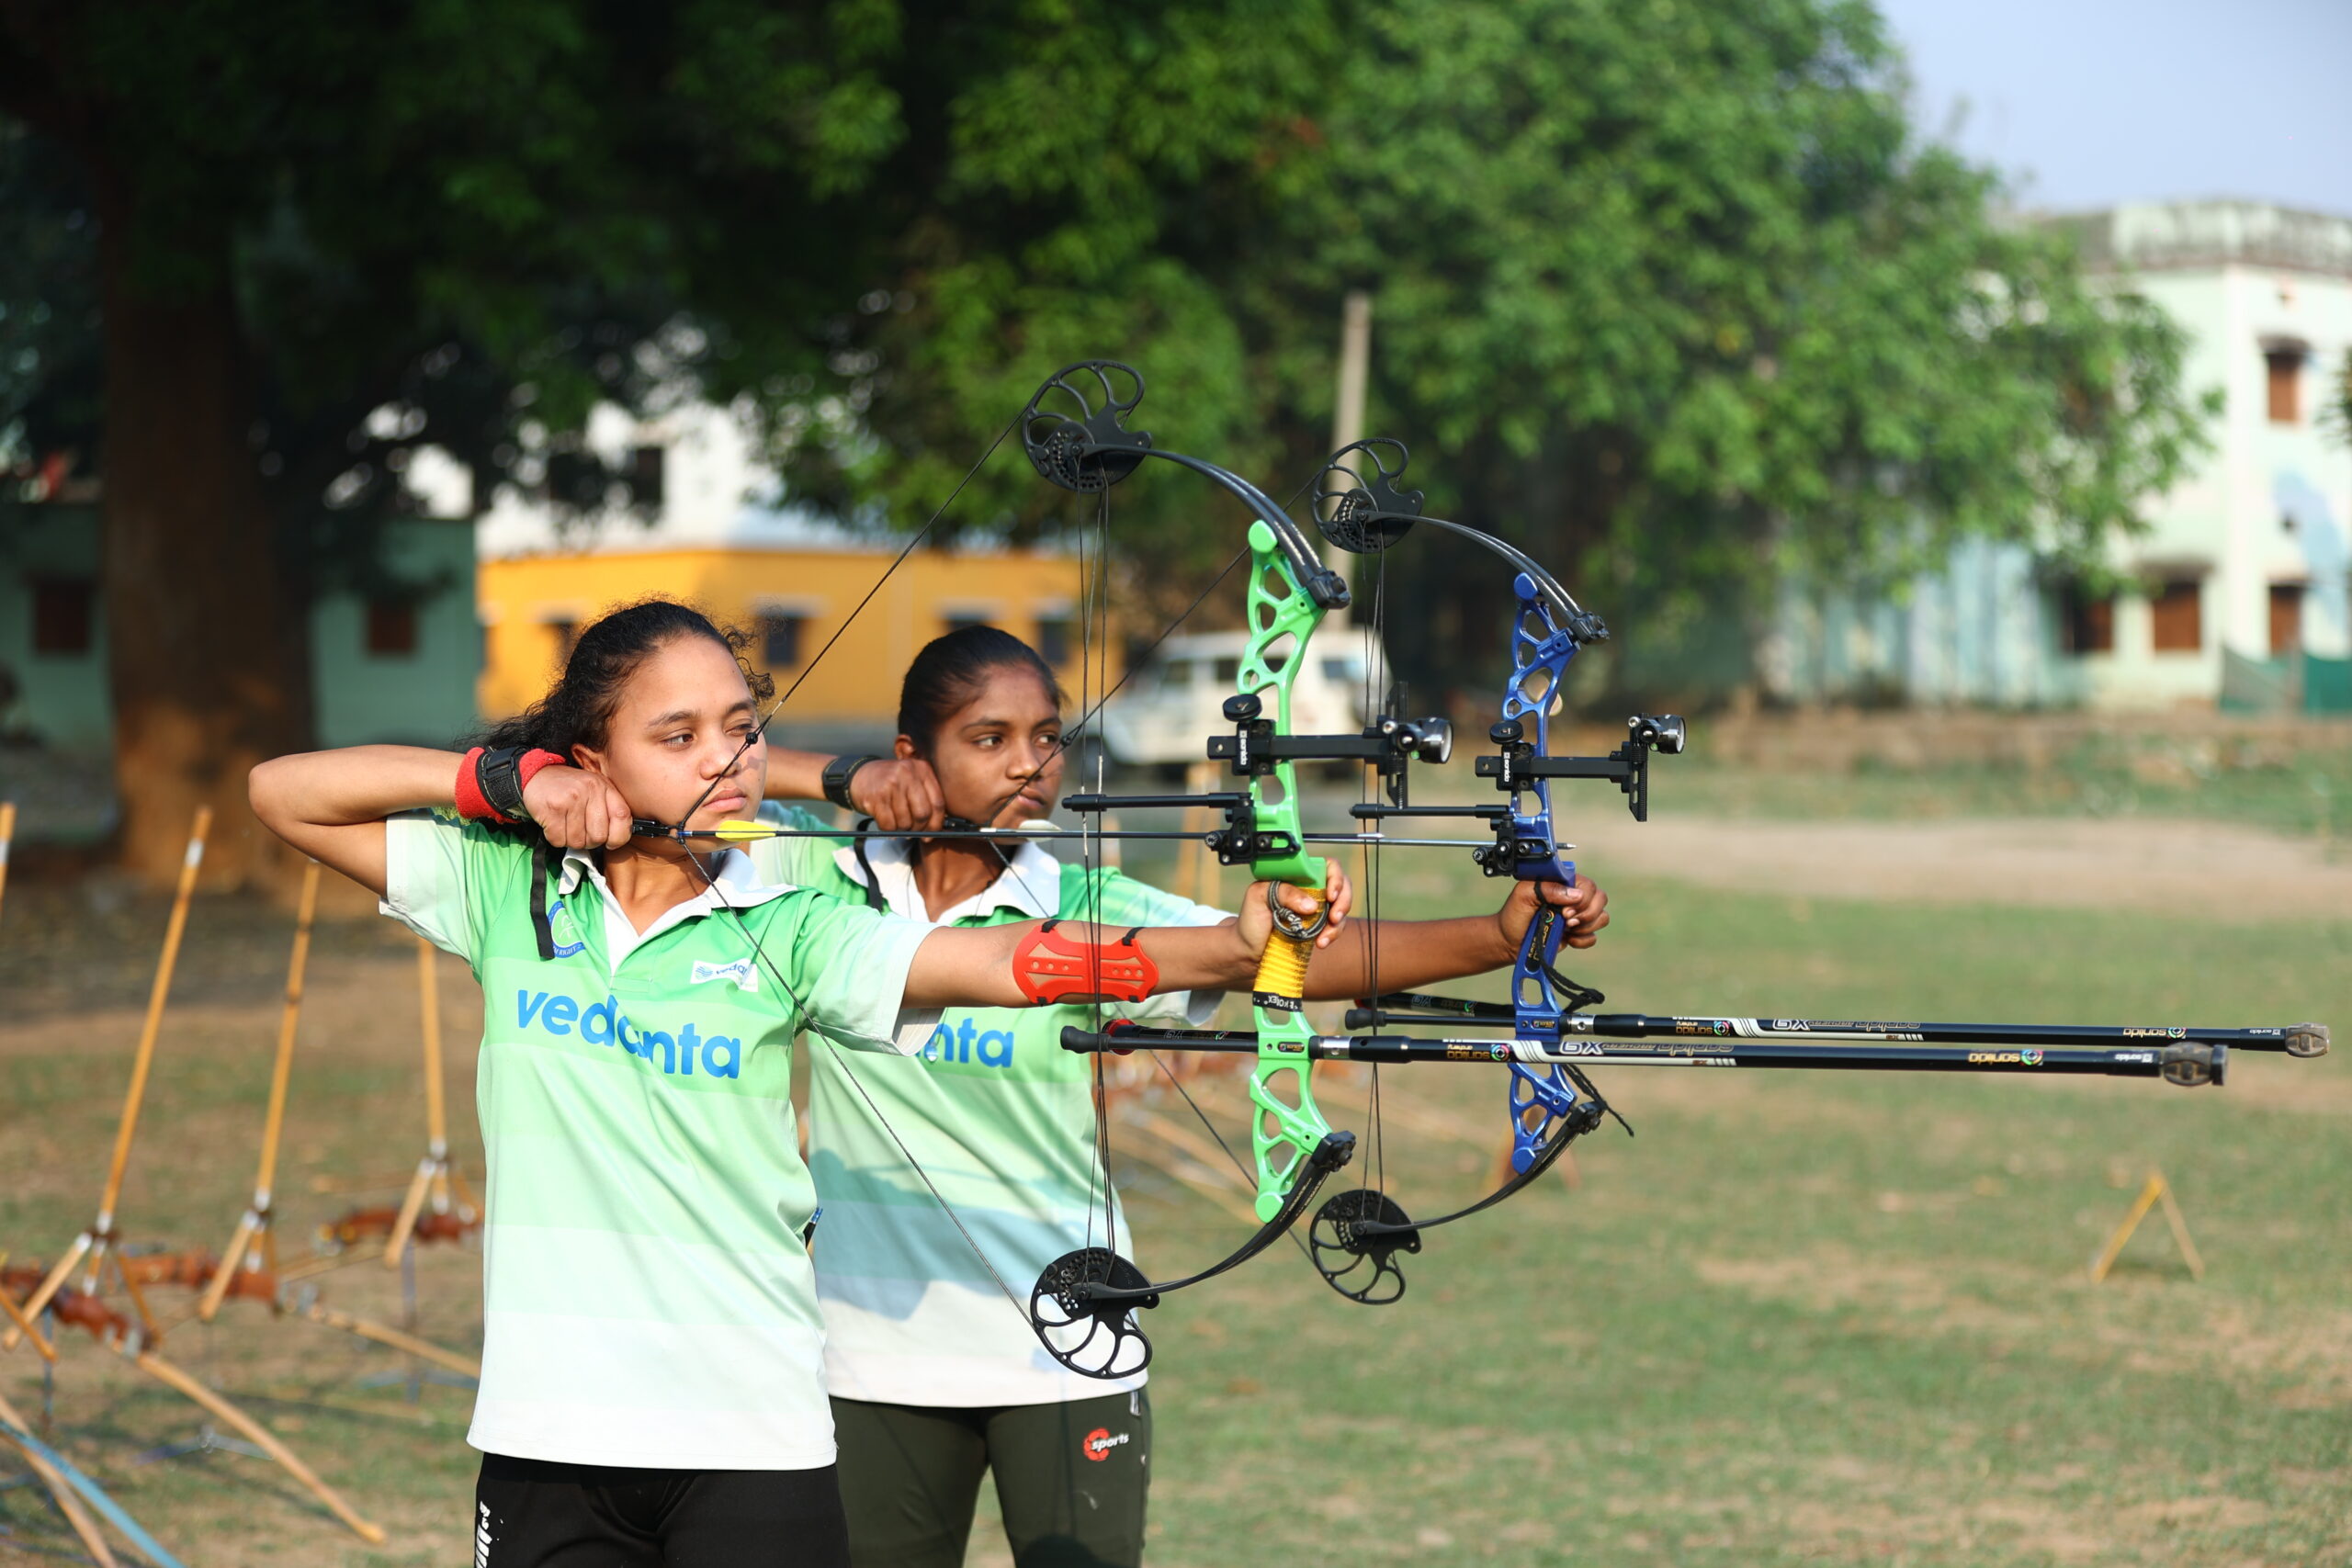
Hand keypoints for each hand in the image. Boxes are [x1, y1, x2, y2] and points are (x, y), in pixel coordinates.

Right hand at [524, 765, 635, 849]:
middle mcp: (590, 790)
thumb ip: (608, 809)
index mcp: (604, 786)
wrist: (537, 773)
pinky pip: (559, 839)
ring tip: (566, 825)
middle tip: (580, 831)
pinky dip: (556, 838)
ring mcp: (571, 799)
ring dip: (570, 840)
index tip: (611, 841)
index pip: (622, 817)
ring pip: (577, 841)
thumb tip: (618, 840)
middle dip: (589, 841)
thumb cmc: (569, 787)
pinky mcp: (552, 808)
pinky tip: (554, 824)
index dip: (619, 836)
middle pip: (598, 836)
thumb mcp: (595, 789)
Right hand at [848, 757, 946, 831]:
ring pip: (905, 822)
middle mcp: (908, 773)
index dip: (936, 823)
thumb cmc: (890, 783)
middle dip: (919, 829)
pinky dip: (889, 830)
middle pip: (923, 814)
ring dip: (902, 830)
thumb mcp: (911, 780)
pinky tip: (887, 824)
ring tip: (897, 825)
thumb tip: (938, 828)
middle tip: (912, 832)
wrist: (858, 775)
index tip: (931, 834)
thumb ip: (926, 796)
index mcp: (922, 769)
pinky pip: (889, 825)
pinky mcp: (876, 796)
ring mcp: (891, 784)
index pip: (938, 803)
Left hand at [1236, 860, 1354, 958]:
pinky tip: (1320, 942)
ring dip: (1338, 923)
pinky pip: (1336, 927)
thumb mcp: (1259, 897)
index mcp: (1297, 876)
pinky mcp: (1318, 927)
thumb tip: (1311, 905)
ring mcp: (1316, 909)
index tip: (1330, 895)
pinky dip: (1332, 935)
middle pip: (1341, 886)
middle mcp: (1310, 890)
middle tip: (1334, 917)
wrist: (1248, 951)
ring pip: (1341, 908)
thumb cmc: (1251, 920)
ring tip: (1323, 937)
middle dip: (1343, 901)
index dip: (1335, 877)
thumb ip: (1284, 892)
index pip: (1325, 867)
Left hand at [1497, 872, 1609, 951]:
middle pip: (1600, 898)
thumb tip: (1576, 894)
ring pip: (1602, 917)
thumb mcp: (1523, 895)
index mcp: (1562, 884)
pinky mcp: (1577, 934)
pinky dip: (1583, 940)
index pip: (1587, 885)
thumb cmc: (1514, 915)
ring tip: (1566, 929)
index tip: (1564, 911)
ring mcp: (1577, 916)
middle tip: (1566, 920)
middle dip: (1587, 913)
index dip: (1582, 899)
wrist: (1509, 941)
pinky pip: (1593, 936)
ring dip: (1586, 926)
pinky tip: (1567, 939)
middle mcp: (1573, 898)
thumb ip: (1547, 888)